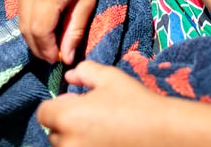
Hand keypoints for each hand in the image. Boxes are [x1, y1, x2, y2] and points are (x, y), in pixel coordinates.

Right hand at [15, 0, 109, 63]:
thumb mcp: (88, 0)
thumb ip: (74, 30)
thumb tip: (66, 57)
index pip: (39, 30)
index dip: (46, 50)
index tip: (58, 61)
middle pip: (25, 27)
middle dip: (38, 46)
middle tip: (53, 57)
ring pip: (20, 17)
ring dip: (33, 34)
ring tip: (50, 42)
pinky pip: (21, 4)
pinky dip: (30, 17)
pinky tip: (45, 21)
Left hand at [36, 61, 166, 146]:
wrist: (166, 132)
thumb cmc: (136, 102)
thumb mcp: (109, 77)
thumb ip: (84, 71)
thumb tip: (70, 76)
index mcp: (67, 117)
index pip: (43, 114)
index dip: (56, 107)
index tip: (74, 104)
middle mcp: (69, 142)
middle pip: (54, 134)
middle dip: (66, 125)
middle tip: (90, 117)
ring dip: (76, 139)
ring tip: (100, 130)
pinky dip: (89, 146)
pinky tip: (108, 140)